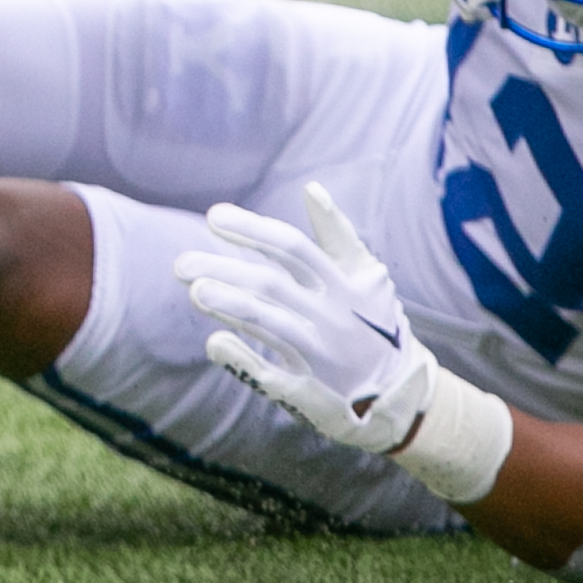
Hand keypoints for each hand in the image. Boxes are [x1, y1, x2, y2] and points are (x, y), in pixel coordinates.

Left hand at [175, 182, 437, 453]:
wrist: (401, 394)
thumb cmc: (374, 323)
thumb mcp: (369, 277)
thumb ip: (338, 234)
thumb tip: (312, 188)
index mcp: (345, 285)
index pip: (292, 248)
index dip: (252, 229)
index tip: (212, 216)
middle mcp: (333, 317)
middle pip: (272, 285)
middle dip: (225, 270)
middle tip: (181, 263)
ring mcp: (322, 356)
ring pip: (270, 325)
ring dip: (230, 306)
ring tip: (195, 291)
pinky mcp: (310, 391)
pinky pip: (271, 374)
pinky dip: (242, 358)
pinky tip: (214, 341)